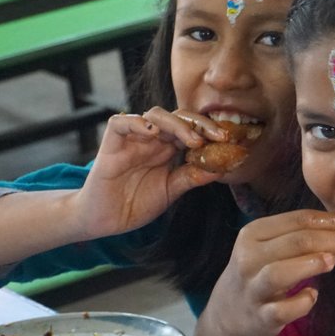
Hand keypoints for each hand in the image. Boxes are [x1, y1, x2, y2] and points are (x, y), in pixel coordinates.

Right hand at [71, 108, 225, 239]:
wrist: (105, 220)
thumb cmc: (135, 204)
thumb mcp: (171, 191)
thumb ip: (192, 177)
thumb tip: (221, 167)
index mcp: (168, 148)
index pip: (191, 129)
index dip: (209, 131)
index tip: (228, 140)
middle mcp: (152, 139)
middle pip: (177, 117)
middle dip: (199, 124)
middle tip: (217, 136)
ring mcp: (132, 139)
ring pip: (154, 115)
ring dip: (175, 124)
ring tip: (191, 139)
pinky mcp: (111, 143)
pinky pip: (121, 122)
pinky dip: (136, 122)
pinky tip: (152, 132)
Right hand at [193, 210, 334, 335]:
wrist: (231, 312)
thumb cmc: (261, 272)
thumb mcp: (274, 248)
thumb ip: (307, 237)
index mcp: (253, 233)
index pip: (298, 219)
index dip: (332, 220)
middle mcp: (248, 258)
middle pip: (295, 242)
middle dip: (332, 239)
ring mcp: (252, 289)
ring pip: (279, 273)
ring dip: (310, 265)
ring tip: (332, 262)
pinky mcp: (260, 317)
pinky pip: (283, 310)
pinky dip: (301, 302)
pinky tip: (313, 296)